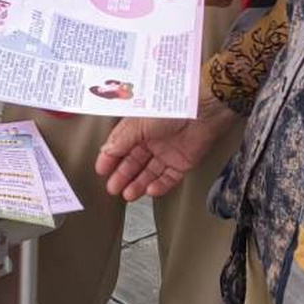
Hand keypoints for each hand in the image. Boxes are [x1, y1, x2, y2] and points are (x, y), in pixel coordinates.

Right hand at [95, 107, 234, 200]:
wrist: (202, 110)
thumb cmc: (170, 108)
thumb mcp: (138, 123)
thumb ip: (121, 140)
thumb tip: (106, 151)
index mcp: (137, 128)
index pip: (119, 146)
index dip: (109, 159)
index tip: (101, 171)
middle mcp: (151, 140)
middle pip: (133, 162)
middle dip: (122, 176)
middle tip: (113, 188)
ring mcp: (167, 152)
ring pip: (149, 173)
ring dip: (138, 184)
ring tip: (128, 194)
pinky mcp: (183, 162)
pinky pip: (169, 178)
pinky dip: (160, 186)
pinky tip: (150, 191)